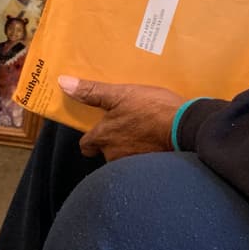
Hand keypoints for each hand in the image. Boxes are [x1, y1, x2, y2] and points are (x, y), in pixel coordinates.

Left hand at [59, 76, 181, 161]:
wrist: (185, 127)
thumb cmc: (152, 109)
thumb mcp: (121, 94)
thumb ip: (92, 91)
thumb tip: (63, 83)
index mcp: (103, 138)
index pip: (86, 145)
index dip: (91, 136)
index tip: (100, 127)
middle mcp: (114, 155)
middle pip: (106, 151)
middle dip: (113, 142)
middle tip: (126, 125)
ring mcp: (132, 163)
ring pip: (124, 156)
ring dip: (130, 146)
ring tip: (143, 130)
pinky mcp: (150, 166)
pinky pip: (142, 160)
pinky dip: (146, 151)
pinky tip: (155, 139)